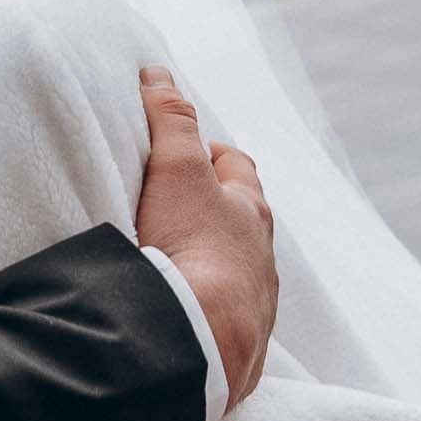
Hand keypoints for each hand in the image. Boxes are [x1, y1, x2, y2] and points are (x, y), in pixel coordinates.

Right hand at [132, 66, 275, 408]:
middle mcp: (262, 257)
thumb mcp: (177, 170)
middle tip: (181, 205)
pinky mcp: (238, 346)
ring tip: (182, 263)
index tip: (186, 151)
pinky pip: (228, 319)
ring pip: (241, 272)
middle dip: (220, 210)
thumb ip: (170, 121)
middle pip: (245, 222)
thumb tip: (158, 74)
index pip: (236, 169)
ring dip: (218, 264)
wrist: (202, 338)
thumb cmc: (193, 248)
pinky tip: (188, 314)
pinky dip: (211, 309)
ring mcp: (254, 304)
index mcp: (251, 212)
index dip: (211, 154)